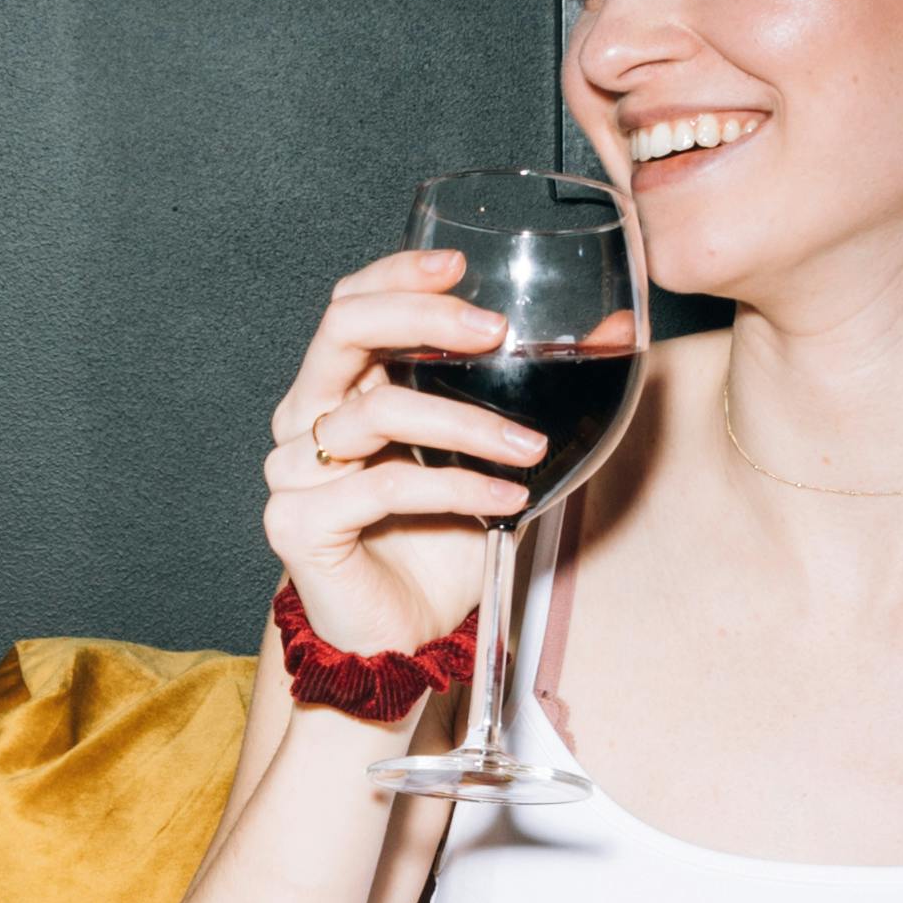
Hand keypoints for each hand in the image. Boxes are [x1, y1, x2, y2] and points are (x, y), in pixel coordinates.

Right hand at [262, 247, 562, 660]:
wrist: (401, 638)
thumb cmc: (436, 545)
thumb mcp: (489, 458)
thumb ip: (527, 396)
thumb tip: (609, 334)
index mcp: (338, 390)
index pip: (351, 305)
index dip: (398, 274)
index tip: (463, 265)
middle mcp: (305, 419)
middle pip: (343, 329)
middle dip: (424, 317)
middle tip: (493, 333)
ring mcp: (293, 470)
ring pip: (378, 409)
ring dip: (467, 424)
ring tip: (527, 445)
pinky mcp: (298, 523)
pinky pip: (386, 485)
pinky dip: (458, 488)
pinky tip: (506, 501)